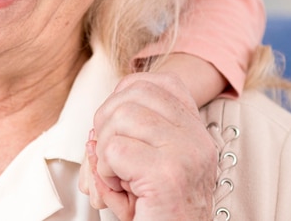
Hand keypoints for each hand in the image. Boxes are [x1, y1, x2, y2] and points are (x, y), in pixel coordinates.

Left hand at [79, 73, 216, 220]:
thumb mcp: (144, 168)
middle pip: (134, 93)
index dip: (127, 94)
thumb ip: (123, 138)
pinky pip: (114, 149)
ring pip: (121, 116)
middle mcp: (196, 138)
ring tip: (118, 174)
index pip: (160, 83)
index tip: (118, 124)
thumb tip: (94, 130)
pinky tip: (121, 188)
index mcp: (195, 132)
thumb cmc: (158, 213)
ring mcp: (185, 153)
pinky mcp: (167, 174)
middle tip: (112, 154)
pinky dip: (105, 170)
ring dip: (105, 147)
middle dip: (107, 120)